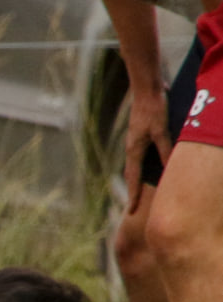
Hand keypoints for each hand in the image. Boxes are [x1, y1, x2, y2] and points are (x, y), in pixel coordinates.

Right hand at [123, 88, 170, 212]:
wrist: (147, 89)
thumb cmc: (154, 109)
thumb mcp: (162, 131)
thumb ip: (166, 151)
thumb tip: (170, 170)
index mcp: (134, 149)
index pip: (133, 178)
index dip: (133, 195)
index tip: (131, 211)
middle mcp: (132, 147)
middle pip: (132, 174)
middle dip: (134, 190)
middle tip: (135, 207)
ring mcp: (136, 140)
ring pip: (137, 165)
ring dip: (139, 178)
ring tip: (143, 191)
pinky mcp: (142, 133)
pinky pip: (143, 156)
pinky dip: (145, 166)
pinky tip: (154, 167)